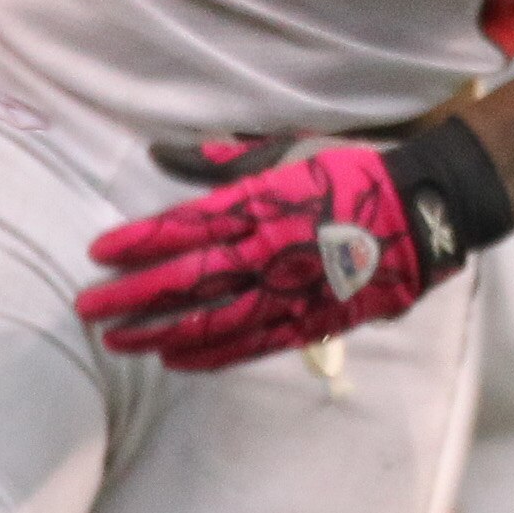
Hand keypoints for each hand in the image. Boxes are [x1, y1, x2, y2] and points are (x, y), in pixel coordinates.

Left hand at [77, 139, 456, 371]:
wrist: (425, 212)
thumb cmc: (352, 174)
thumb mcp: (286, 153)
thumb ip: (219, 159)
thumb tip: (158, 153)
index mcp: (264, 205)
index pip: (186, 227)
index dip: (139, 242)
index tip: (98, 252)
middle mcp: (273, 251)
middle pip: (191, 280)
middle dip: (133, 294)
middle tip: (88, 306)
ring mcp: (295, 291)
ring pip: (216, 320)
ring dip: (163, 331)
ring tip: (120, 341)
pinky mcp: (317, 319)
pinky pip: (256, 344)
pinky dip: (214, 354)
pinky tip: (178, 359)